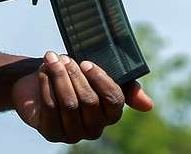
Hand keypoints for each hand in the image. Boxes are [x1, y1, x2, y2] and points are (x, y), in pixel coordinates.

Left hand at [12, 52, 153, 142]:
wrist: (42, 80)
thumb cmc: (76, 76)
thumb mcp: (101, 74)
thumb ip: (127, 85)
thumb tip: (148, 105)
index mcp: (111, 114)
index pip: (113, 100)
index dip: (100, 80)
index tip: (86, 62)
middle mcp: (95, 128)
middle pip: (89, 101)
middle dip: (75, 75)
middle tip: (64, 58)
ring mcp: (73, 133)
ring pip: (69, 104)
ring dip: (59, 77)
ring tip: (52, 59)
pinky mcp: (52, 133)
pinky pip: (50, 108)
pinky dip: (46, 85)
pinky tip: (44, 71)